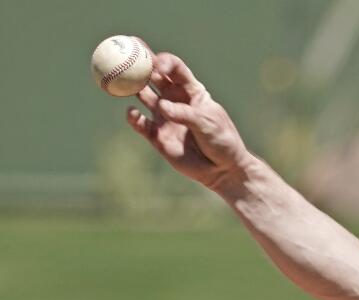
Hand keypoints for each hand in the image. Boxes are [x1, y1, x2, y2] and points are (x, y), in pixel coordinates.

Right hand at [126, 52, 253, 192]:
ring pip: (142, 96)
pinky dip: (133, 117)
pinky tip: (132, 113)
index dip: (163, 61)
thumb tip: (161, 107)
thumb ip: (185, 114)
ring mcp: (164, 116)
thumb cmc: (221, 141)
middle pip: (153, 76)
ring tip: (121, 83)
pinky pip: (140, 123)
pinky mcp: (156, 135)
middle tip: (122, 55)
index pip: (175, 68)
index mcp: (191, 90)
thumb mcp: (208, 123)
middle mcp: (174, 99)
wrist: (222, 169)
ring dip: (131, 87)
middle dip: (138, 64)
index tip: (155, 63)